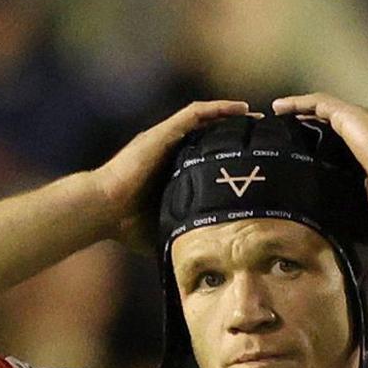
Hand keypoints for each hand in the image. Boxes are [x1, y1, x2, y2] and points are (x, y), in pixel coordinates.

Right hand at [91, 99, 249, 251]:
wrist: (104, 210)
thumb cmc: (128, 225)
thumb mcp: (168, 229)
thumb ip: (186, 235)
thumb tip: (208, 259)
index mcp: (173, 170)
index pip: (207, 155)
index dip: (230, 153)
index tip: (255, 157)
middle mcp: (170, 150)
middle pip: (208, 133)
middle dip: (235, 130)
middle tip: (263, 132)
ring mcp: (165, 139)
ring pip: (205, 118)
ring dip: (230, 114)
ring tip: (255, 115)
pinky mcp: (162, 133)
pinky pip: (194, 113)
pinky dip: (218, 109)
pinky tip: (240, 108)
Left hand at [271, 92, 367, 253]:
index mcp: (362, 156)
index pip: (333, 149)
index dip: (315, 150)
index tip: (295, 158)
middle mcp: (357, 135)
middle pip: (322, 127)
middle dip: (301, 128)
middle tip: (277, 137)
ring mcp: (352, 122)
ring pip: (317, 111)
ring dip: (295, 112)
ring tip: (272, 117)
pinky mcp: (347, 114)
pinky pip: (317, 102)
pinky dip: (297, 102)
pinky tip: (278, 106)